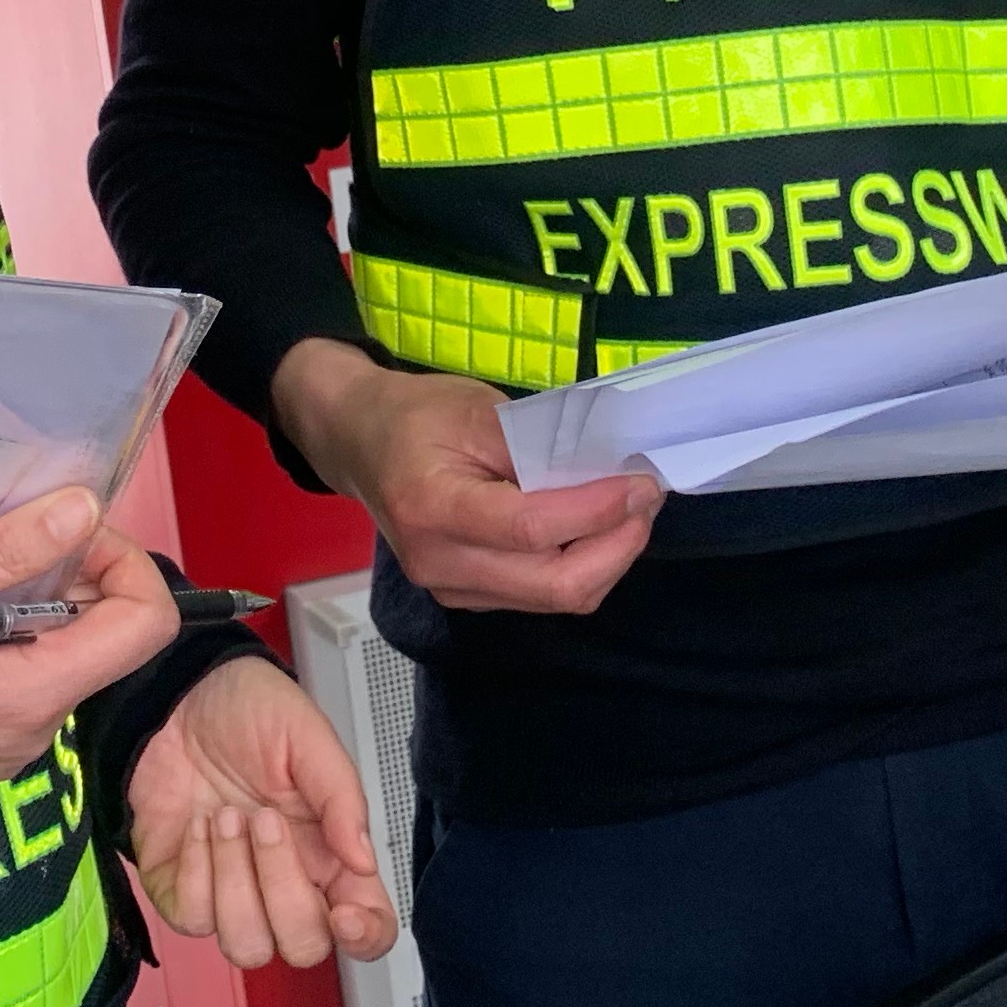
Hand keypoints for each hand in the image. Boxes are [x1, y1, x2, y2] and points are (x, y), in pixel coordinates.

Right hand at [0, 489, 179, 787]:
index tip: (67, 530)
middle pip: (107, 642)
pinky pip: (27, 687)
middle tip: (8, 542)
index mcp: (29, 698)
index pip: (145, 627)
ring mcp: (5, 752)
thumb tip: (86, 508)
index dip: (123, 563)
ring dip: (41, 608)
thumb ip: (6, 549)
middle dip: (78, 578)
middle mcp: (33, 737)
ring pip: (65, 661)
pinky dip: (12, 643)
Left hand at [126, 658, 398, 968]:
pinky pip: (193, 919)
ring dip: (235, 881)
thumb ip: (341, 796)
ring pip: (246, 945)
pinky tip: (199, 825)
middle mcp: (285, 882)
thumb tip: (363, 861)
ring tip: (226, 817)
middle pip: (303, 945)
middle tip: (266, 820)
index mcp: (330, 854)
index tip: (345, 913)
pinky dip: (196, 872)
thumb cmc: (245, 709)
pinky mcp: (182, 891)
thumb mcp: (306, 735)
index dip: (364, 937)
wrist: (173, 694)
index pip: (367, 925)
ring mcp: (232, 893)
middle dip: (282, 888)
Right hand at [272, 339, 659, 615]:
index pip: (532, 528)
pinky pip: (540, 596)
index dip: (596, 509)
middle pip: (554, 585)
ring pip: (555, 599)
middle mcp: (439, 563)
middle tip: (647, 500)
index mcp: (432, 507)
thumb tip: (607, 467)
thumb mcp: (475, 407)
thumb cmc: (416, 415)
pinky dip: (581, 567)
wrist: (360, 442)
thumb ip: (537, 443)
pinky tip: (596, 529)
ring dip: (607, 559)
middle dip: (617, 547)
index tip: (640, 482)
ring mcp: (451, 590)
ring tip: (631, 511)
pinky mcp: (466, 597)